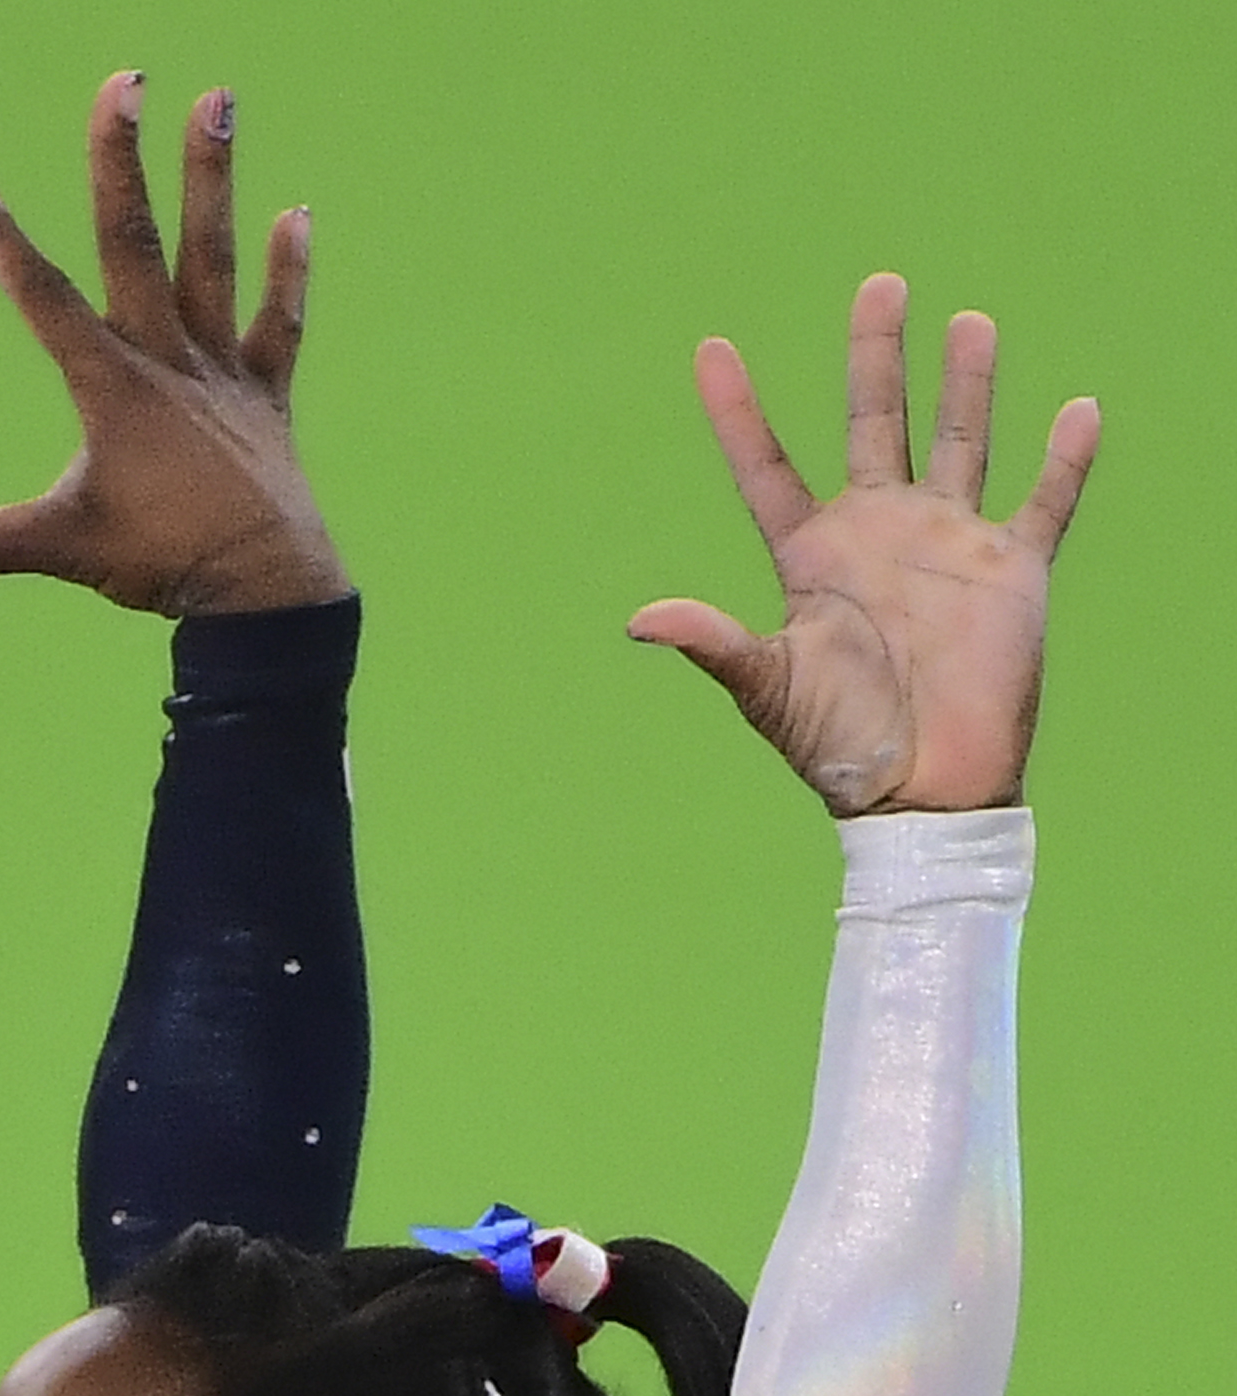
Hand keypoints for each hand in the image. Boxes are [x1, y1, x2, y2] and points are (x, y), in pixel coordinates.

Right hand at [0, 73, 342, 619]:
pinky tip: (294, 213)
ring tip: (218, 98)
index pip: (45, 302)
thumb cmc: (158, 565)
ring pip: (213, 258)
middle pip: (136, 244)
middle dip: (123, 161)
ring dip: (213, 177)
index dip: (4, 242)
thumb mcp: (60, 548)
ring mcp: (221, 370)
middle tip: (125, 81)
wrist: (264, 587)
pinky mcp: (264, 393)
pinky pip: (278, 323)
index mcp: (113, 390)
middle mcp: (168, 361)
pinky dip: (286, 272)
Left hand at [632, 278, 1092, 814]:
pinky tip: (1076, 408)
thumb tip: (640, 620)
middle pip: (874, 425)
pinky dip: (1063, 458)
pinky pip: (1045, 500)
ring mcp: (948, 544)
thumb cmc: (836, 747)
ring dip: (966, 383)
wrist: (920, 790)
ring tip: (968, 320)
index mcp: (812, 557)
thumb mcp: (768, 690)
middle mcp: (880, 534)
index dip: (738, 411)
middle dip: (876, 357)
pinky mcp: (1013, 569)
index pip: (767, 467)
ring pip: (960, 440)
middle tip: (880, 284)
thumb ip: (714, 644)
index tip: (710, 348)